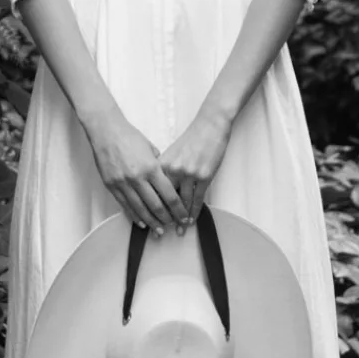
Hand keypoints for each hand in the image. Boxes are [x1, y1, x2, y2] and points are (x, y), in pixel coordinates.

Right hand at [84, 110, 189, 233]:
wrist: (106, 131)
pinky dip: (134, 216)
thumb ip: (159, 167)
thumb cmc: (130, 137)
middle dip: (167, 218)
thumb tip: (166, 180)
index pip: (169, 195)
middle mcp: (137, 178)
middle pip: (156, 206)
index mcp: (151, 168)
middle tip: (173, 226)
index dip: (178, 209)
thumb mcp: (151, 149)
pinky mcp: (111, 186)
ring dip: (151, 221)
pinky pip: (124, 205)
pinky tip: (141, 222)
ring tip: (158, 230)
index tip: (183, 216)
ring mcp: (123, 183)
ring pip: (140, 209)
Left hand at [159, 107, 231, 227]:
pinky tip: (191, 220)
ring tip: (179, 230)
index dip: (150, 207)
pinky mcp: (204, 176)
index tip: (148, 219)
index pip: (153, 191)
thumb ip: (163, 169)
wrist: (210, 126)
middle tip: (161, 231)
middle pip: (165, 200)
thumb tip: (158, 187)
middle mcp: (172, 170)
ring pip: (182, 202)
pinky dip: (194, 212)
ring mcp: (188, 174)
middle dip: (164, 218)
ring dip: (180, 218)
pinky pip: (197, 199)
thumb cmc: (191, 139)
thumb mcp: (171, 153)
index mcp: (161, 164)